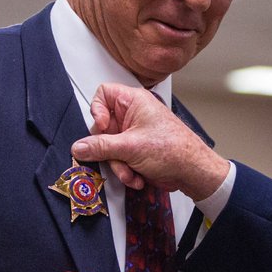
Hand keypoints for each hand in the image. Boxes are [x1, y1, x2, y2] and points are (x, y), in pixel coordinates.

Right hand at [72, 83, 230, 200]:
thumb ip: (100, 147)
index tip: (102, 127)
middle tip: (117, 156)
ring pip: (109, 148)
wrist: (192, 172)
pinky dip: (126, 170)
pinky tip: (137, 176)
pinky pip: (119, 159)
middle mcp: (133, 115)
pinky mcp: (136, 151)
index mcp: (134, 102)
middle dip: (109, 149)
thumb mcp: (130, 147)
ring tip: (131, 172)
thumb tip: (79, 146)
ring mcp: (134, 134)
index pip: (103, 94)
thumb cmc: (175, 149)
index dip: (97, 110)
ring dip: (119, 165)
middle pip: (103, 128)